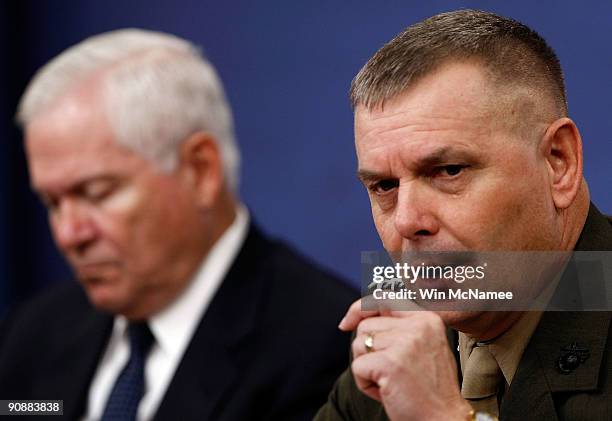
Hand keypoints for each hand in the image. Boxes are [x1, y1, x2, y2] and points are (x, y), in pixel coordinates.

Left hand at [339, 298, 471, 420]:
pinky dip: (365, 383)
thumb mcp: (421, 346)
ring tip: (390, 381)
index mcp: (426, 318)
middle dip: (368, 351)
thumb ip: (397, 326)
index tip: (346, 323)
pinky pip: (358, 366)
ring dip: (367, 368)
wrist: (443, 419)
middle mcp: (418, 325)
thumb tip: (355, 317)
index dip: (359, 309)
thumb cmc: (428, 387)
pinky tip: (386, 392)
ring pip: (359, 345)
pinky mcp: (391, 363)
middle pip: (366, 326)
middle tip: (390, 372)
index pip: (382, 299)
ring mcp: (405, 343)